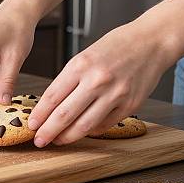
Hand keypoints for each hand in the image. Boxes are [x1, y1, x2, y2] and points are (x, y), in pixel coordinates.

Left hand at [28, 21, 173, 146]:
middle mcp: (97, 81)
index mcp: (81, 65)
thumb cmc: (116, 46)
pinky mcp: (130, 106)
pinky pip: (104, 125)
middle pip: (65, 114)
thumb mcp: (85, 56)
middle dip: (48, 131)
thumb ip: (70, 79)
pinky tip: (82, 132)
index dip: (39, 114)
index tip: (31, 124)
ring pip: (85, 126)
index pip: (52, 96)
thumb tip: (52, 104)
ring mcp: (115, 95)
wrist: (152, 42)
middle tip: (39, 140)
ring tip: (57, 141)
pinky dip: (91, 131)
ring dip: (67, 137)